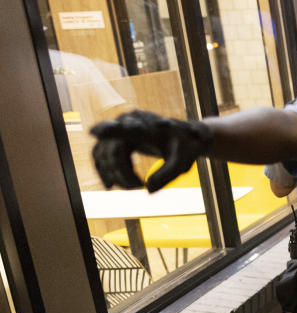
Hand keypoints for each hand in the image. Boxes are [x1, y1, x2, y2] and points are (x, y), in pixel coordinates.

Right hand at [90, 110, 213, 191]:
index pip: (127, 128)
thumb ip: (167, 175)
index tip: (94, 132)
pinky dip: (104, 171)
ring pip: (104, 154)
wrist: (184, 138)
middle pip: (114, 150)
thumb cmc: (184, 149)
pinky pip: (100, 155)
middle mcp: (129, 122)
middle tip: (140, 187)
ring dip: (114, 175)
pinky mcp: (115, 138)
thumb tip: (149, 190)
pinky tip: (110, 186)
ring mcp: (119, 128)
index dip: (110, 130)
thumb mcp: (181, 163)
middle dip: (123, 173)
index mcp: (148, 126)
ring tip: (134, 187)